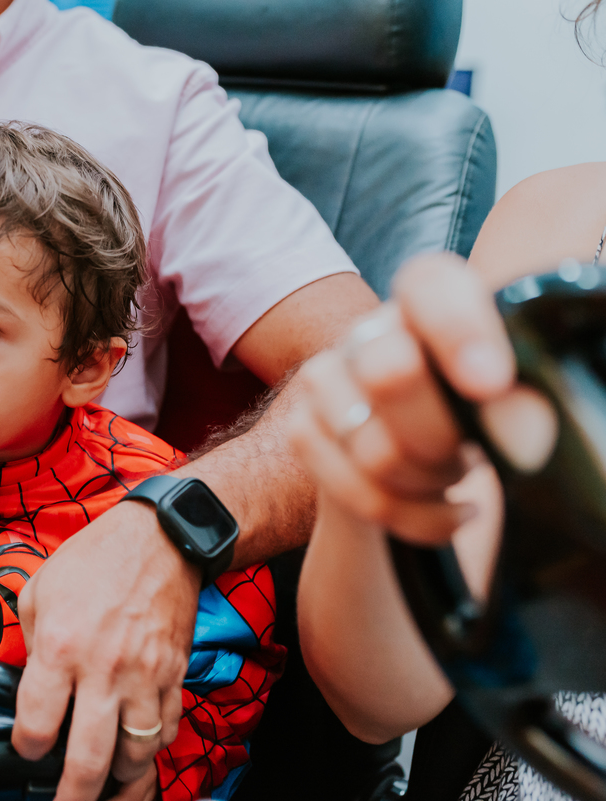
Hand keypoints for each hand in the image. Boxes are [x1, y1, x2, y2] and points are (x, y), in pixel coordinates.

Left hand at [13, 499, 197, 800]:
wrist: (161, 538)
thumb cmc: (95, 560)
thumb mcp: (39, 591)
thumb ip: (30, 642)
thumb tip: (29, 683)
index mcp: (61, 647)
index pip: (36, 725)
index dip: (26, 747)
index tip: (27, 748)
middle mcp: (104, 669)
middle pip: (88, 759)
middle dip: (72, 795)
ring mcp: (145, 676)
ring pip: (135, 755)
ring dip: (118, 779)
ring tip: (104, 788)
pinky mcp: (174, 675)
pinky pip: (167, 729)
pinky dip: (153, 748)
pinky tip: (138, 752)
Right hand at [289, 252, 557, 546]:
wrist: (423, 458)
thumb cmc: (480, 415)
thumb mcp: (514, 398)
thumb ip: (519, 399)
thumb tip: (506, 424)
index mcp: (426, 298)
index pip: (429, 288)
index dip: (458, 331)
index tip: (490, 385)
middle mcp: (367, 331)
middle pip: (389, 375)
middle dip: (442, 435)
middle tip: (474, 453)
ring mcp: (325, 378)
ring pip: (376, 450)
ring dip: (431, 482)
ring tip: (458, 477)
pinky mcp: (303, 430)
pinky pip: (357, 491)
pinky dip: (414, 517)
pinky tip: (449, 512)